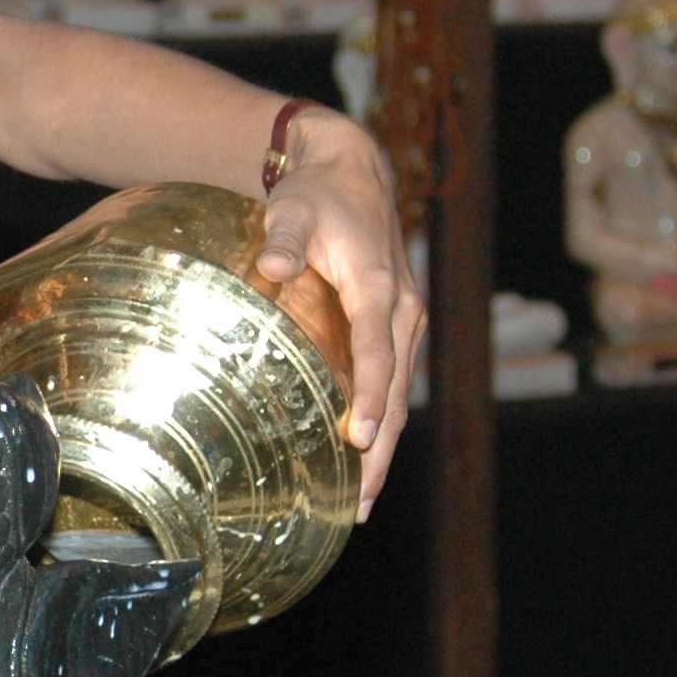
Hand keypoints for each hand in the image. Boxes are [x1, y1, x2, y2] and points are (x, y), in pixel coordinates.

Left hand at [249, 110, 421, 517]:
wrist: (352, 173)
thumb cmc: (318, 196)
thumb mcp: (294, 209)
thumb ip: (284, 240)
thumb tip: (272, 268)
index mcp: (380, 289)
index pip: (377, 354)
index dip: (371, 398)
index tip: (360, 439)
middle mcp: (403, 312)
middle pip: (396, 392)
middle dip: (381, 450)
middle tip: (361, 503)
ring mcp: (404, 323)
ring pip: (400, 394)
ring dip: (384, 446)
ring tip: (362, 501)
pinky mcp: (394, 328)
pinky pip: (391, 382)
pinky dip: (382, 421)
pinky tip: (361, 458)